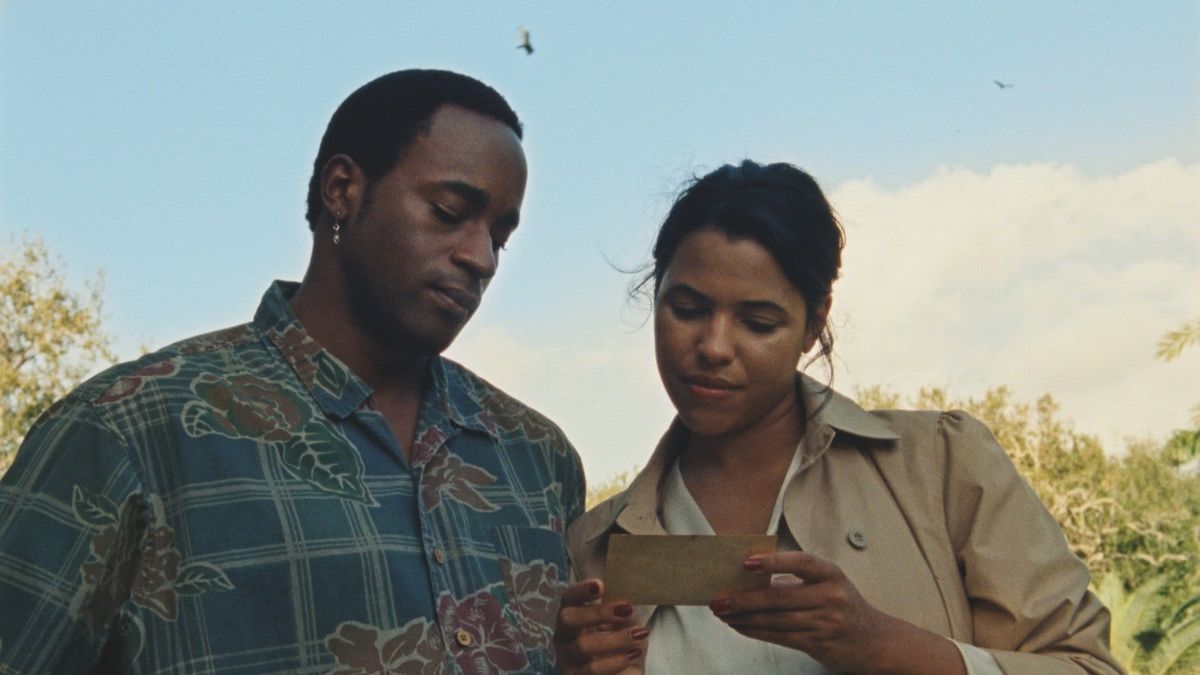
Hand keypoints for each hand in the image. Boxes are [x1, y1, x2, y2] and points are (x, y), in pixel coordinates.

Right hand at [554, 579, 647, 673]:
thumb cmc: (621, 645)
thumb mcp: (627, 625)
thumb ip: (624, 611)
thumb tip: (626, 601)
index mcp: (573, 616)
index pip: (569, 597)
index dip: (581, 590)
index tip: (601, 585)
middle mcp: (564, 637)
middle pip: (568, 618)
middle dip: (598, 612)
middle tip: (627, 609)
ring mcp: (567, 659)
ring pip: (582, 645)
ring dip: (615, 638)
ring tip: (639, 634)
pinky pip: (592, 669)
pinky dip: (616, 661)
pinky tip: (633, 654)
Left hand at [709, 552, 961, 672]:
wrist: (874, 641)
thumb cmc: (844, 606)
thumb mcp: (830, 583)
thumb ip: (798, 578)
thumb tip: (749, 575)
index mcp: (831, 574)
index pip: (801, 562)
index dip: (773, 562)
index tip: (746, 562)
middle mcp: (831, 596)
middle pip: (779, 596)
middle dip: (743, 598)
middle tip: (719, 598)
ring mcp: (826, 622)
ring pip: (775, 619)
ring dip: (744, 617)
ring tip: (723, 612)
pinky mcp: (819, 643)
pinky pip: (780, 636)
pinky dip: (755, 631)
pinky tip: (740, 626)